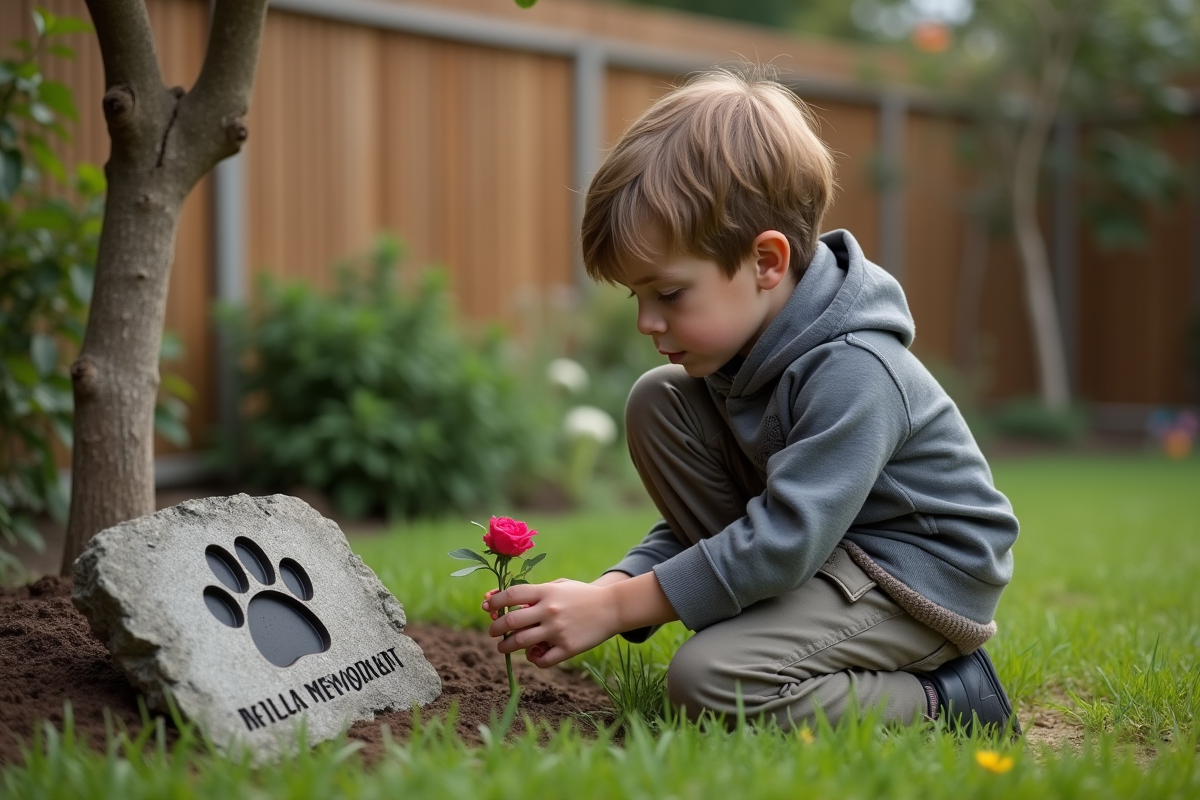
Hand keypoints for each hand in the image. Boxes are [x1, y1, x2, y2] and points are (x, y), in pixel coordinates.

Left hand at [485, 579, 620, 668]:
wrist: (612, 607)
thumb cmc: (581, 595)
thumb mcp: (558, 586)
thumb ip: (534, 592)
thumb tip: (504, 600)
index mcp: (546, 592)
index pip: (511, 595)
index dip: (494, 601)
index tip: (488, 607)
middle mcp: (549, 610)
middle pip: (510, 621)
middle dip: (495, 628)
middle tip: (492, 632)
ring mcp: (558, 630)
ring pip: (520, 643)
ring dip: (506, 647)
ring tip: (503, 647)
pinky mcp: (567, 648)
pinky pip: (541, 660)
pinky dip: (533, 660)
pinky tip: (533, 655)